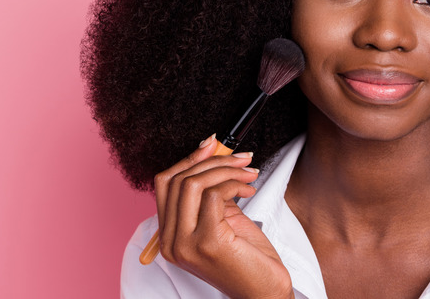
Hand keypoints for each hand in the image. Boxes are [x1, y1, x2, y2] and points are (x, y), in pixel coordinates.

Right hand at [154, 135, 293, 298]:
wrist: (264, 292)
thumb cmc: (248, 259)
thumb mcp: (224, 220)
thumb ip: (211, 194)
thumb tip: (212, 155)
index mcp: (170, 236)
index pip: (165, 184)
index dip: (189, 159)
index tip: (212, 144)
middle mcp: (171, 242)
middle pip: (177, 180)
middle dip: (213, 161)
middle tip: (242, 158)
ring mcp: (186, 244)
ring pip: (193, 184)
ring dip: (227, 170)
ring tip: (249, 174)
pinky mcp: (207, 242)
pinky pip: (213, 196)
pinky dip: (233, 184)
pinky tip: (248, 190)